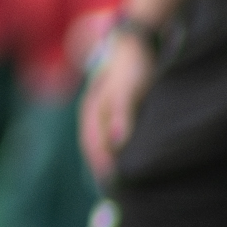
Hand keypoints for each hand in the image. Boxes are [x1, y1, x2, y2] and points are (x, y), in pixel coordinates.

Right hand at [81, 29, 156, 177]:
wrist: (136, 40)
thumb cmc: (133, 66)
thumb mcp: (129, 88)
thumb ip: (123, 113)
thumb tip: (118, 142)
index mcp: (91, 109)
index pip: (94, 144)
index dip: (102, 164)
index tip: (114, 182)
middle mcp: (90, 110)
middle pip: (91, 143)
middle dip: (99, 164)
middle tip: (112, 186)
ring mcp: (96, 107)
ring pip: (95, 138)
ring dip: (101, 156)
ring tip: (111, 174)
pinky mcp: (106, 105)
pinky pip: (102, 131)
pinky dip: (107, 145)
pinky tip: (116, 150)